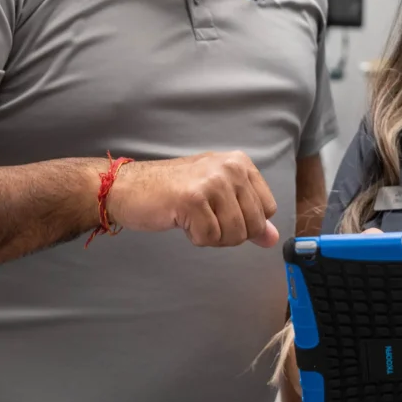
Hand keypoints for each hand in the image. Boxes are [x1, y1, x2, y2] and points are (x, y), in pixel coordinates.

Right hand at [105, 152, 279, 247]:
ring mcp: (213, 181)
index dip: (246, 222)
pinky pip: (210, 238)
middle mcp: (231, 167)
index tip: (221, 213)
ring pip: (234, 235)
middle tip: (203, 218)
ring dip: (212, 237)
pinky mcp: (194, 199)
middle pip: (253, 225)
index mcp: (240, 163)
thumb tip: (273, 239)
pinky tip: (181, 219)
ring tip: (193, 218)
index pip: (268, 209)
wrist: (129, 187)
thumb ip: (247, 215)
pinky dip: (195, 238)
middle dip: (229, 233)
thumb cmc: (173, 192)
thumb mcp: (218, 198)